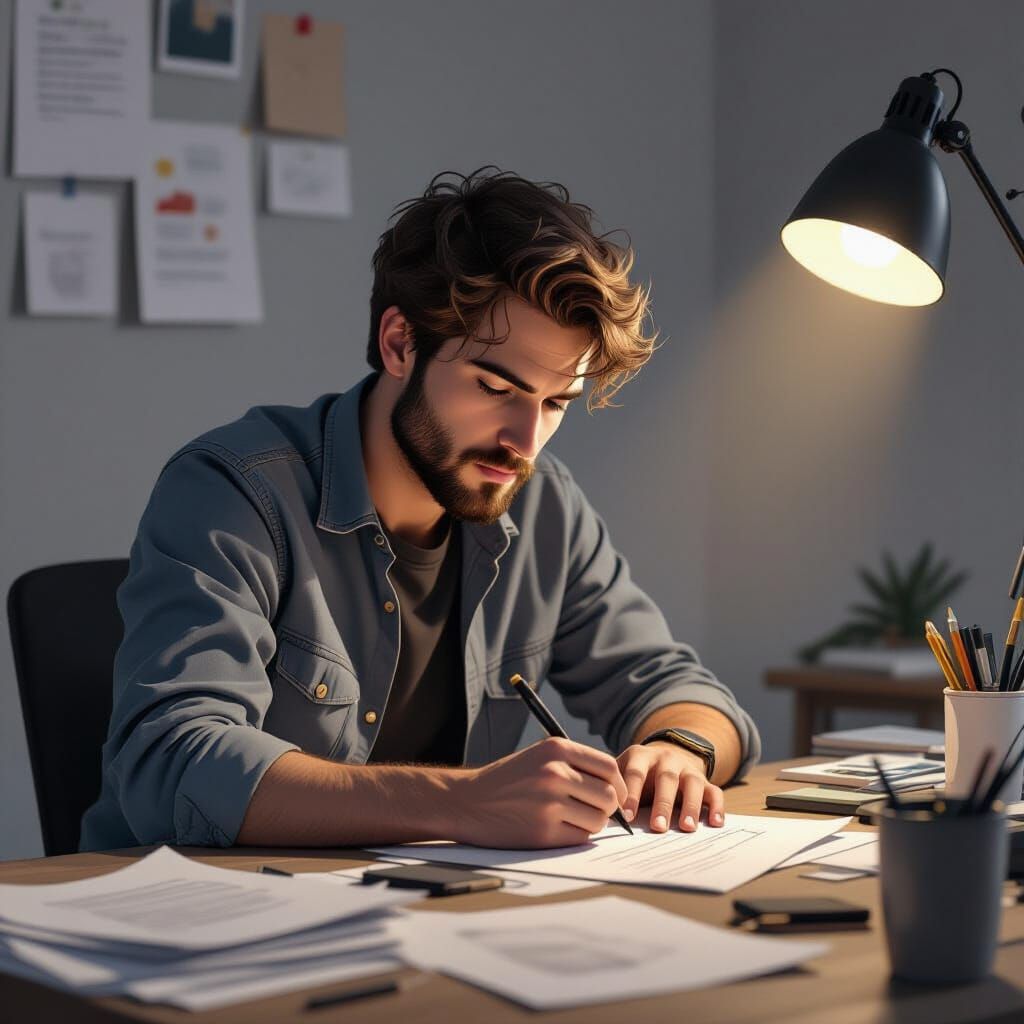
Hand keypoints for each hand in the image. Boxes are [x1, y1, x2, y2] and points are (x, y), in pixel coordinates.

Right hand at [451, 737, 628, 848]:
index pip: (609, 766)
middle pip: (609, 796)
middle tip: (594, 811)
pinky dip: (576, 836)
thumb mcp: (539, 756)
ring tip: (572, 819)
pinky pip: (580, 838)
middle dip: (607, 808)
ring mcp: (549, 803)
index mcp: (556, 748)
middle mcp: (555, 772)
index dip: (618, 783)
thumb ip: (575, 765)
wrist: (467, 801)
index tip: (616, 795)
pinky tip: (558, 829)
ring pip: (598, 820)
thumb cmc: (508, 780)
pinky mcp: (543, 832)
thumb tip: (616, 787)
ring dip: (592, 824)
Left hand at [617, 742, 724, 831]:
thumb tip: (602, 816)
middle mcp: (667, 758)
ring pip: (693, 784)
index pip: (636, 773)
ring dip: (691, 806)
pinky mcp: (705, 781)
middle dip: (662, 804)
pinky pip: (715, 792)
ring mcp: (688, 769)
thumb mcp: (622, 774)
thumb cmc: (636, 775)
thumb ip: (615, 790)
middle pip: (667, 779)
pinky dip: (717, 807)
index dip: (632, 794)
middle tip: (658, 827)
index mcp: (641, 756)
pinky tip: (716, 824)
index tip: (627, 818)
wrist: (663, 758)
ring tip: (687, 828)